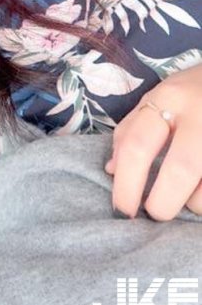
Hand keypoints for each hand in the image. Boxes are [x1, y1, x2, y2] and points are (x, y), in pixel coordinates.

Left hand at [104, 63, 201, 220]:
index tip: (121, 210)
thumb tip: (113, 170)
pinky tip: (200, 189)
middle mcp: (200, 115)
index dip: (126, 185)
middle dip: (162, 204)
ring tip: (188, 195)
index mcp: (169, 98)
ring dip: (192, 203)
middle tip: (154, 213)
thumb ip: (133, 129)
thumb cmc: (194, 91)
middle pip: (180, 170)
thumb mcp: (160, 96)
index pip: (138, 145)